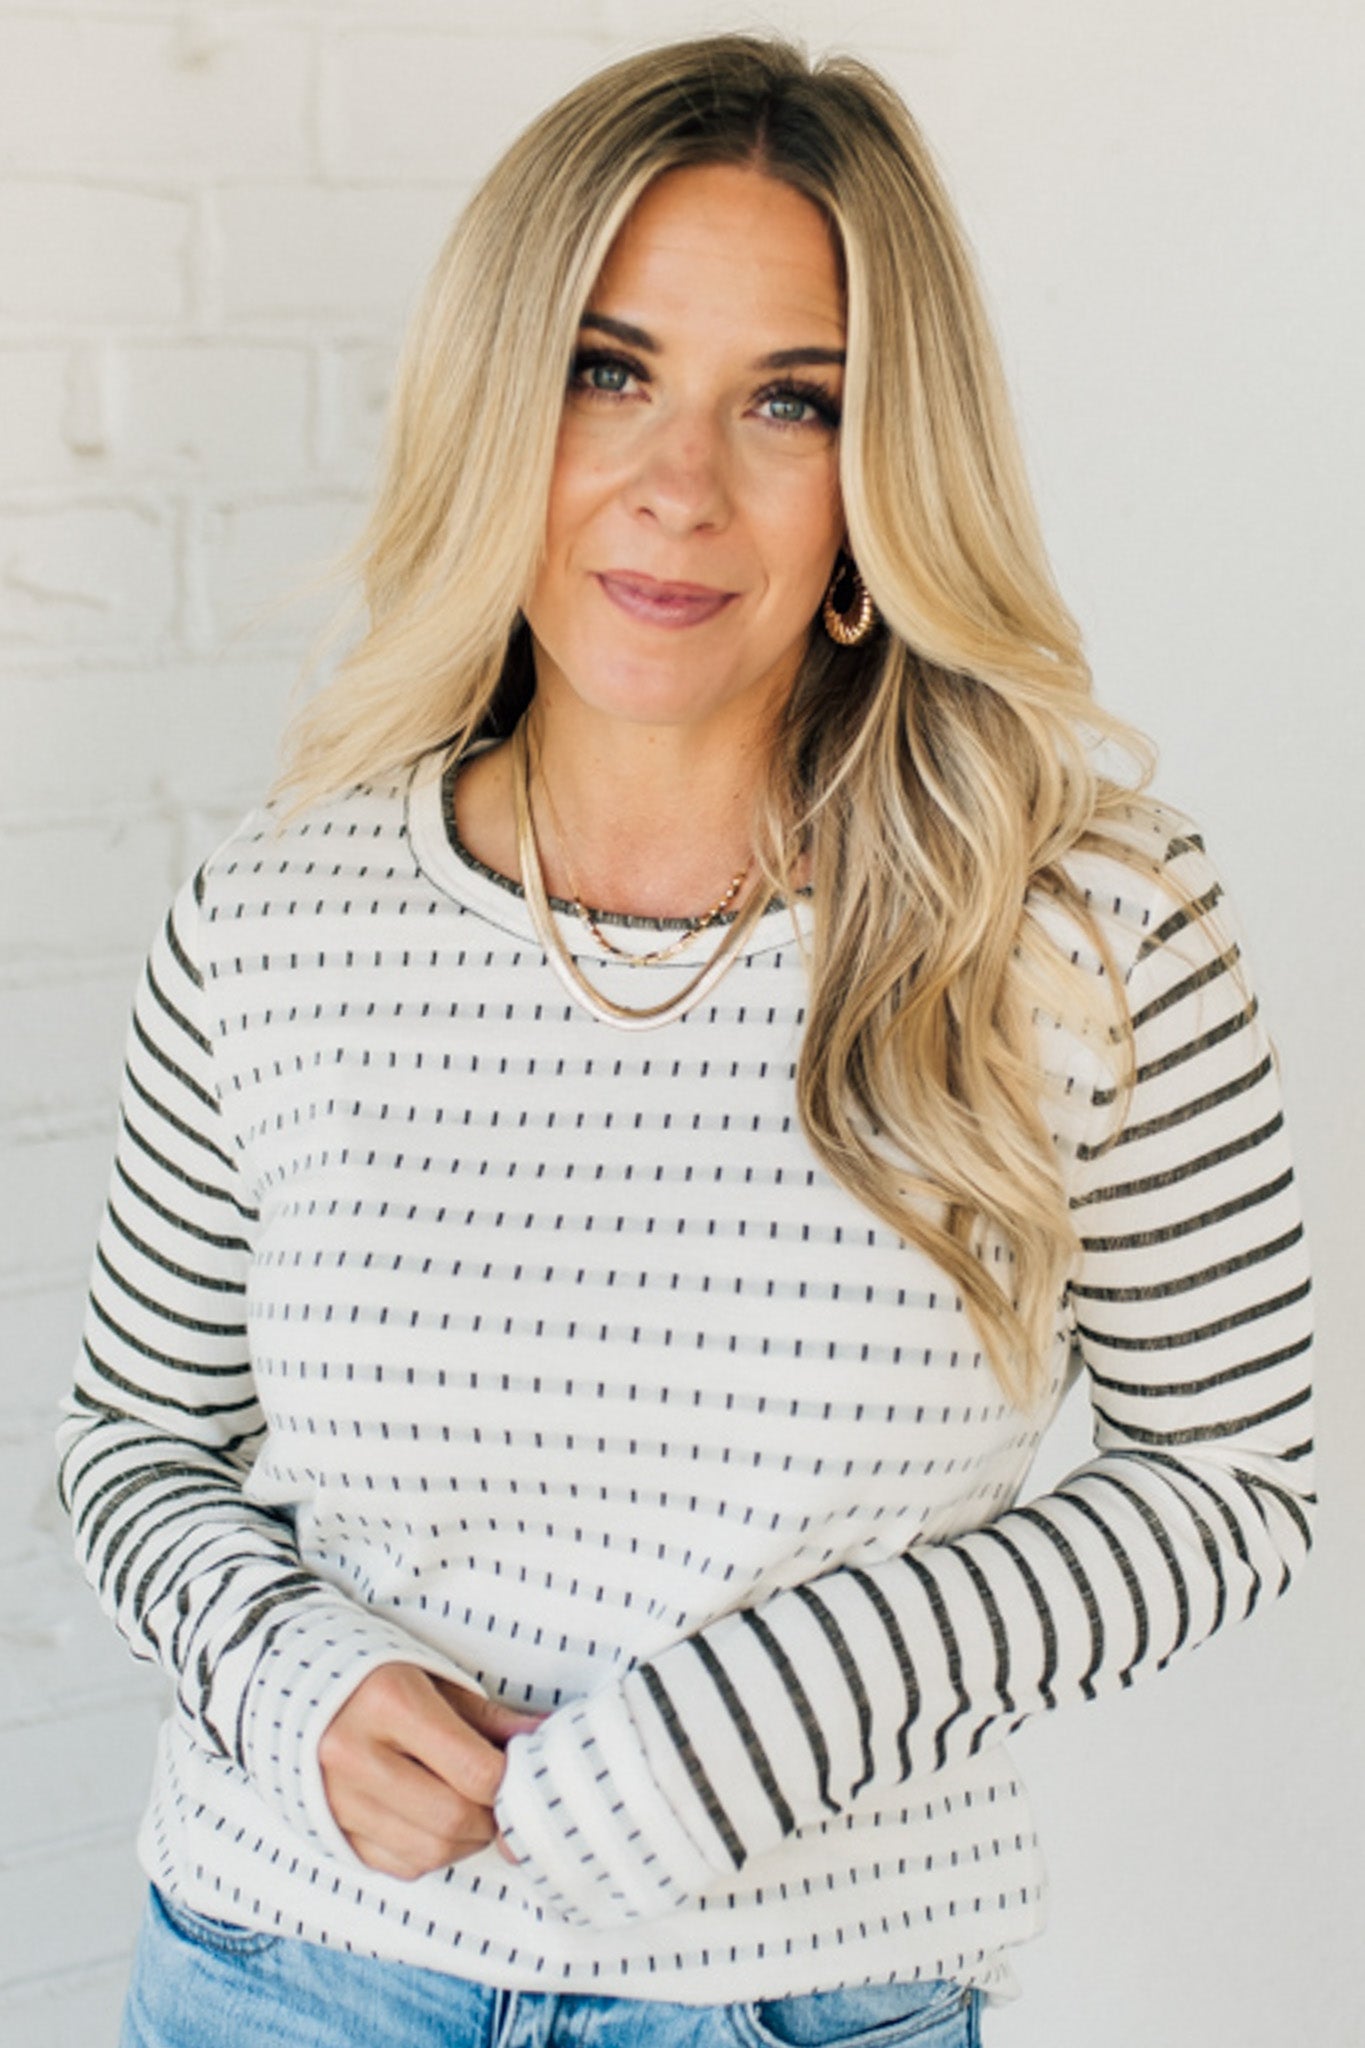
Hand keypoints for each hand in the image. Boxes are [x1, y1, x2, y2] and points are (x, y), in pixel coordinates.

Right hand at [318, 1663, 543, 1878]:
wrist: (288, 1687)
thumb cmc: (376, 1677)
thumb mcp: (434, 1678)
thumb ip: (489, 1717)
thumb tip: (543, 1738)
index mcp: (388, 1703)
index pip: (474, 1771)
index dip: (510, 1781)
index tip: (517, 1771)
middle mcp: (354, 1755)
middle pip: (453, 1819)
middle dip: (489, 1816)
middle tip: (495, 1794)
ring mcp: (336, 1799)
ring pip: (429, 1852)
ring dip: (464, 1841)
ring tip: (467, 1806)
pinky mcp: (330, 1831)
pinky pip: (400, 1866)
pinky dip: (430, 1853)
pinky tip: (431, 1820)